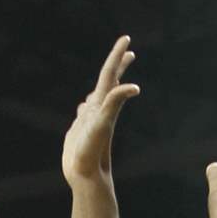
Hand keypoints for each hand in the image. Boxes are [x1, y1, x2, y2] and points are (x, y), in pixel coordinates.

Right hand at [62, 36, 138, 185]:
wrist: (87, 177)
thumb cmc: (94, 152)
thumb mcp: (104, 124)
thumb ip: (114, 103)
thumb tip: (133, 87)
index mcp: (104, 105)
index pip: (110, 74)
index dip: (117, 56)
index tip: (127, 40)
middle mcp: (99, 110)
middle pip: (108, 80)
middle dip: (116, 63)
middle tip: (127, 46)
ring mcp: (91, 120)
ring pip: (98, 95)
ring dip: (104, 82)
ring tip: (110, 72)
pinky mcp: (83, 130)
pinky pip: (85, 111)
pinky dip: (86, 104)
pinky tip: (86, 105)